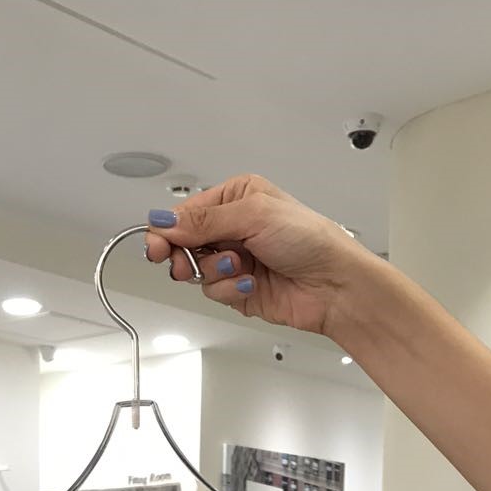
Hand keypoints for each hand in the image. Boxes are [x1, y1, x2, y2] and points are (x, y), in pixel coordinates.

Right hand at [144, 174, 372, 338]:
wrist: (333, 284)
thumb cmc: (309, 239)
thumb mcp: (253, 215)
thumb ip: (203, 220)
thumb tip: (164, 221)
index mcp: (235, 199)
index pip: (185, 214)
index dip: (167, 230)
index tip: (157, 245)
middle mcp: (232, 228)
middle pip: (183, 243)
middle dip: (184, 255)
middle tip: (185, 264)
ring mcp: (235, 260)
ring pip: (196, 271)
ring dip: (215, 272)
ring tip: (239, 267)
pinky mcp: (238, 289)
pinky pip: (213, 292)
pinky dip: (228, 289)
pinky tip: (251, 283)